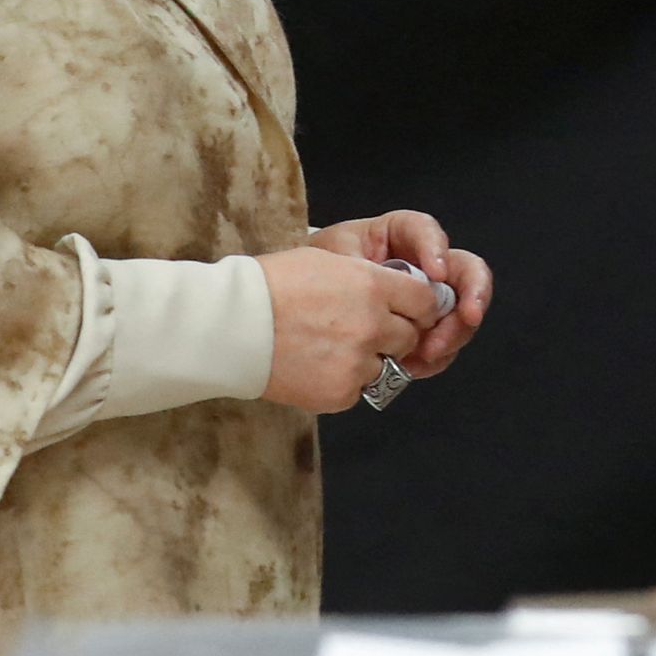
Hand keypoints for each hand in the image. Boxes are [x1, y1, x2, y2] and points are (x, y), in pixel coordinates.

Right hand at [257, 245, 444, 412]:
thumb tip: (397, 290)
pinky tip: (317, 367)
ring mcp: (357, 362)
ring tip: (332, 349)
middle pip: (410, 336)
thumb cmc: (272, 285)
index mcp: (373, 286)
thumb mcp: (330, 261)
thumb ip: (371, 279)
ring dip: (369, 360)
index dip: (418, 306)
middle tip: (363, 331)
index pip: (426, 302)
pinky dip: (345, 382)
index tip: (408, 310)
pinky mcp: (339, 393)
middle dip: (395, 334)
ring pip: (386, 365)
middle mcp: (373, 325)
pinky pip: (359, 390)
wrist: (230, 326)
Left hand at [301, 210, 494, 378]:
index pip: (426, 231)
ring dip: (454, 333)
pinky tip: (416, 366)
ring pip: (461, 311)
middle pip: (465, 270)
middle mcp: (424, 265)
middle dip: (474, 294)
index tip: (436, 273)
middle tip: (469, 317)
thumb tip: (383, 280)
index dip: (437, 249)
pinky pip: (444, 341)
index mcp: (400, 235)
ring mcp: (428, 300)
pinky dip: (436, 356)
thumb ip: (358, 261)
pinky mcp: (424, 329)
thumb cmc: (319, 269)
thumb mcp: (332, 254)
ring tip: (429, 354)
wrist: (304, 304)